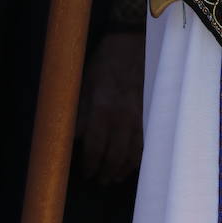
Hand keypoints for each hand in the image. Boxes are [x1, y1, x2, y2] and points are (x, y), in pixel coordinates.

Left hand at [76, 30, 144, 184]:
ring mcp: (139, 116)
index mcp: (102, 109)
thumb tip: (71, 139)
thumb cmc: (104, 62)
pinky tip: (132, 164)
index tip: (84, 173)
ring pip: (133, 153)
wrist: (133, 42)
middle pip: (114, 155)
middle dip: (105, 172)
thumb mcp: (84, 84)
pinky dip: (139, 157)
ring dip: (123, 169)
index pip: (94, 147)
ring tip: (114, 178)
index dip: (89, 164)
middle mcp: (122, 117)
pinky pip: (146, 142)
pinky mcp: (150, 113)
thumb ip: (79, 113)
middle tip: (98, 180)